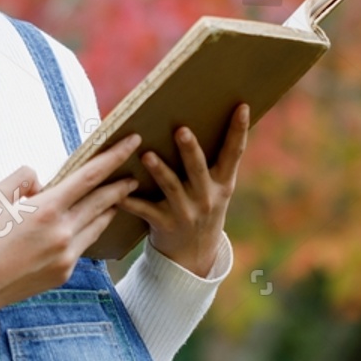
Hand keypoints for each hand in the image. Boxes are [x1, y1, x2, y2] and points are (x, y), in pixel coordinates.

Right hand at [0, 134, 143, 317]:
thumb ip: (22, 178)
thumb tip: (41, 180)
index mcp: (46, 209)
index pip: (90, 175)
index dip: (115, 156)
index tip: (132, 142)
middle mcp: (62, 232)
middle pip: (103, 201)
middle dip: (121, 185)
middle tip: (133, 174)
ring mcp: (67, 255)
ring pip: (98, 224)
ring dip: (109, 208)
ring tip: (117, 197)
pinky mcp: (65, 272)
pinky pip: (84, 245)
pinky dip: (88, 230)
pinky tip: (89, 223)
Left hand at [121, 104, 249, 275]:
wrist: (194, 254)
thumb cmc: (202, 206)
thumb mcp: (216, 187)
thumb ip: (212, 160)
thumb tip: (200, 116)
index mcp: (223, 183)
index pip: (234, 153)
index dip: (239, 130)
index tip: (241, 106)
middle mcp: (207, 197)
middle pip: (199, 169)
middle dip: (190, 150)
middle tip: (181, 130)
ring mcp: (186, 212)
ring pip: (172, 188)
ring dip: (159, 171)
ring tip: (147, 155)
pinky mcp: (165, 224)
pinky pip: (146, 211)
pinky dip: (131, 201)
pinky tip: (119, 194)